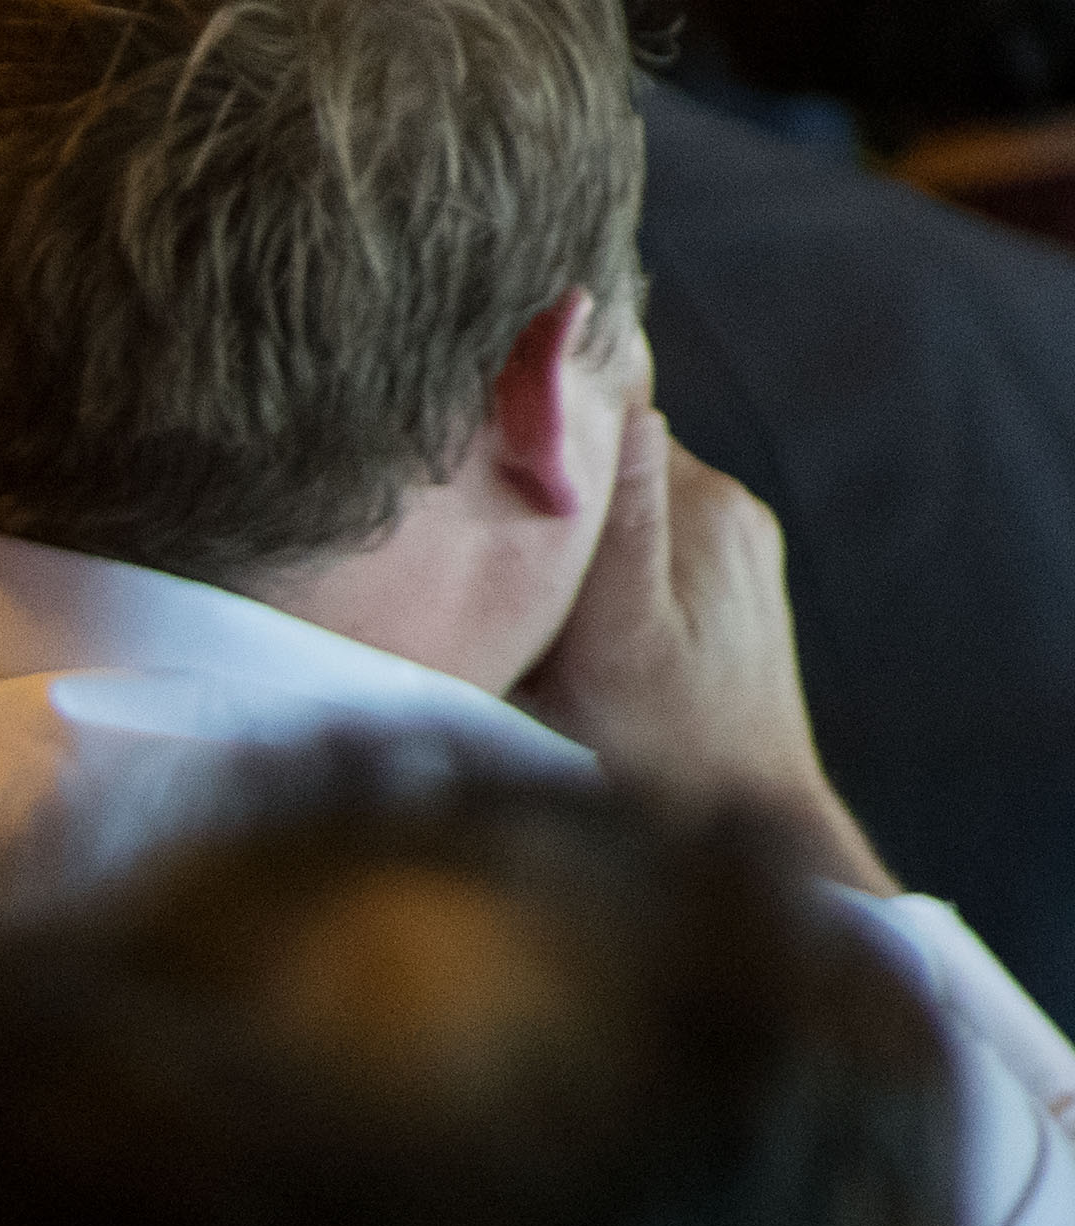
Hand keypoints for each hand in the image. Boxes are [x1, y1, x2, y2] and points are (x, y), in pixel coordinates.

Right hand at [519, 408, 891, 890]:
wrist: (741, 819)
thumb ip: (624, 522)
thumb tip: (625, 405)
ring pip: (630, 501)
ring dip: (578, 530)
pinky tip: (580, 616)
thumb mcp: (618, 637)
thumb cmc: (664, 744)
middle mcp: (732, 508)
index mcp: (707, 504)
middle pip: (615, 459)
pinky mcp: (732, 583)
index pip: (609, 418)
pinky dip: (606, 561)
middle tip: (490, 549)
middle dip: (556, 489)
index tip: (483, 480)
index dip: (543, 439)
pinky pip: (651, 539)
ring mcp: (737, 545)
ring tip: (534, 591)